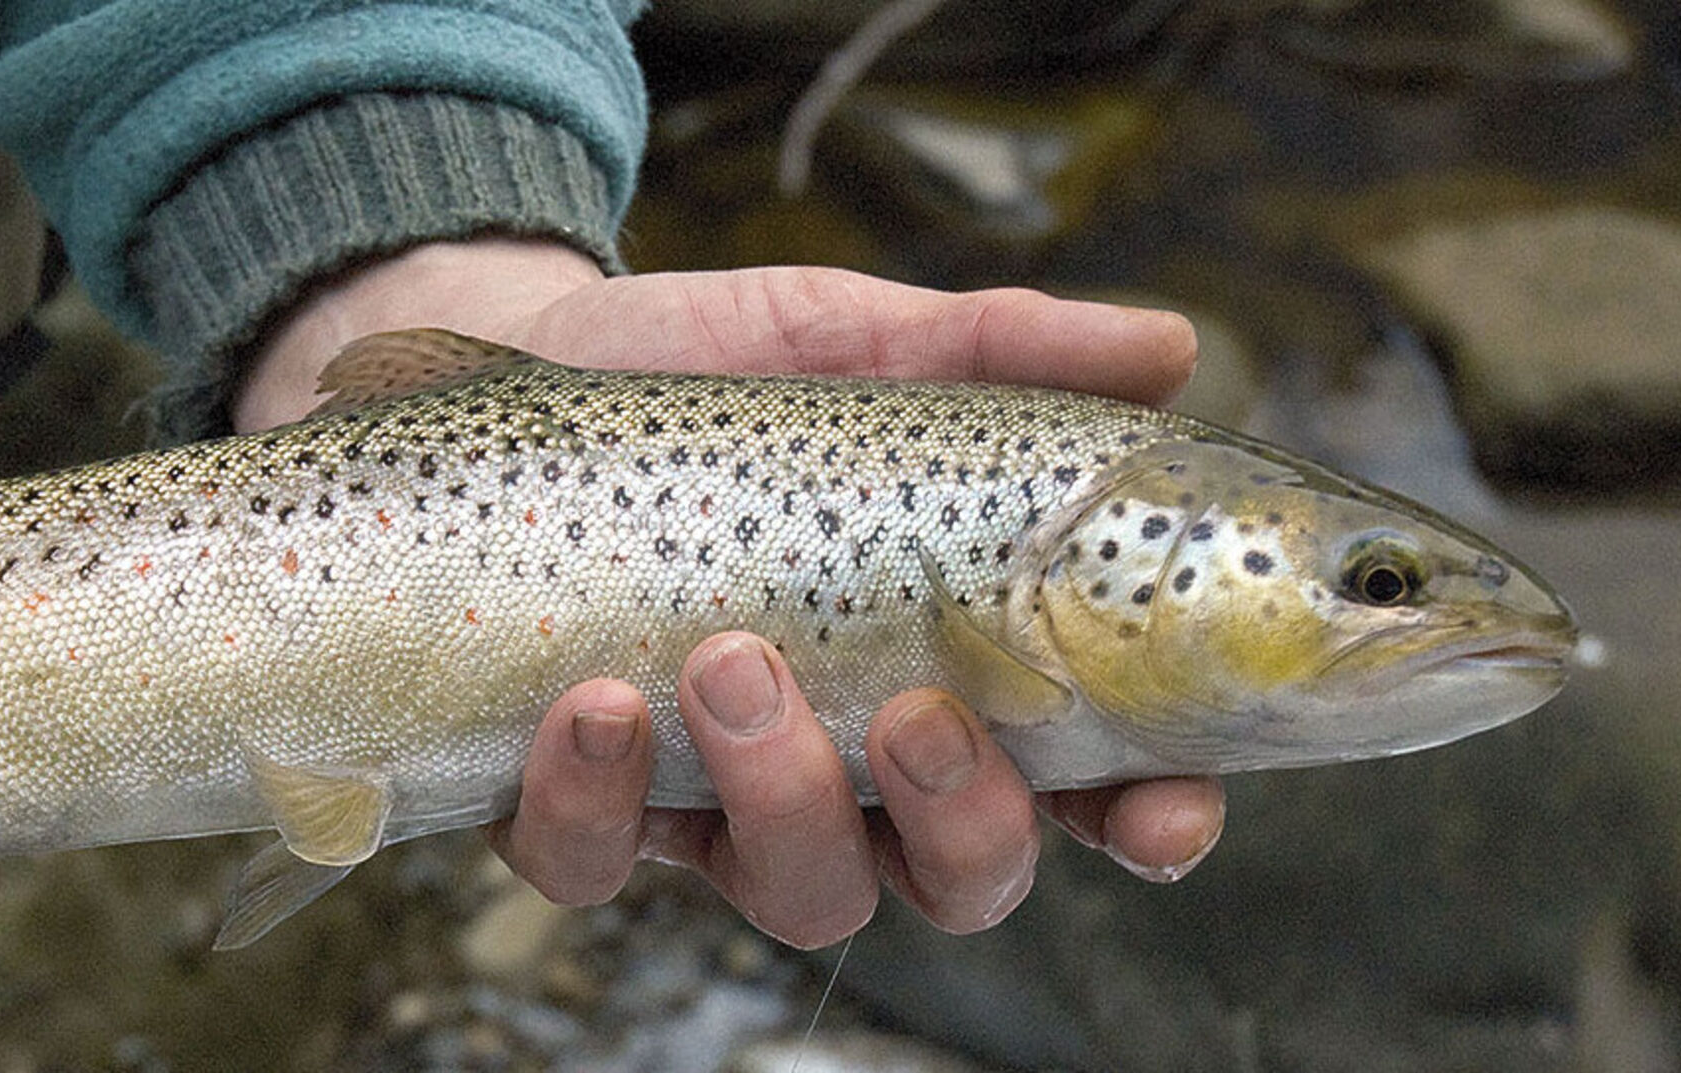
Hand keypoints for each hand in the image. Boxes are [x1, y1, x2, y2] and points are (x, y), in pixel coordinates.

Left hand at [243, 235, 1225, 947]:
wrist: (510, 365)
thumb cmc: (705, 374)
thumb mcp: (851, 343)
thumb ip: (998, 350)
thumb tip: (1170, 345)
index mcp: (947, 664)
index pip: (1085, 782)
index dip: (1143, 819)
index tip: (1165, 810)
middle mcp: (850, 758)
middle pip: (957, 876)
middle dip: (961, 827)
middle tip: (920, 716)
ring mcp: (712, 794)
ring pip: (798, 892)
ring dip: (783, 800)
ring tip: (732, 661)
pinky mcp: (576, 800)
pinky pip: (596, 865)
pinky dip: (597, 805)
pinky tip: (589, 700)